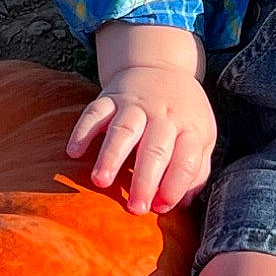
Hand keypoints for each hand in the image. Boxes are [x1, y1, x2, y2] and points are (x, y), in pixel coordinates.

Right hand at [67, 61, 215, 214]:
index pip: (186, 160)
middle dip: (144, 180)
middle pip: (155, 149)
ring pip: (123, 129)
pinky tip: (74, 152)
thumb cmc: (182, 114)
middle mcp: (163, 116)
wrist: (160, 66)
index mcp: (190, 128)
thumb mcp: (201, 136)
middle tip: (134, 208)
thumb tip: (184, 204)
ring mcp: (136, 105)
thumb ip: (196, 169)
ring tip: (100, 181)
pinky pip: (95, 112)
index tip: (161, 208)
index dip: (175, 185)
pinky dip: (83, 131)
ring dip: (111, 155)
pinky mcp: (111, 97)